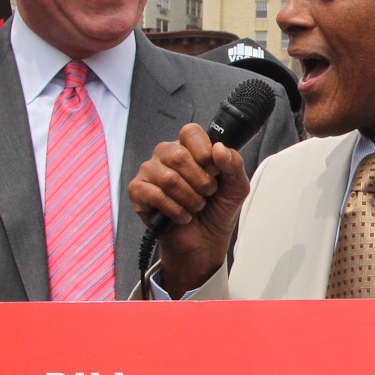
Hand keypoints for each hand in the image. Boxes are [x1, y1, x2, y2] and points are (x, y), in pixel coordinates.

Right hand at [128, 123, 249, 296]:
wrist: (205, 242)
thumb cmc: (217, 211)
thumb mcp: (236, 187)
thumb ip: (234, 164)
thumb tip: (219, 148)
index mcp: (190, 148)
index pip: (191, 132)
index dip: (204, 153)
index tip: (214, 172)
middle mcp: (167, 155)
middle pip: (179, 155)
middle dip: (200, 183)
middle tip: (206, 194)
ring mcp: (150, 172)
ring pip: (168, 178)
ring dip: (190, 199)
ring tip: (195, 207)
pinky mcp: (138, 191)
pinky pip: (155, 195)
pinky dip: (175, 210)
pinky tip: (182, 216)